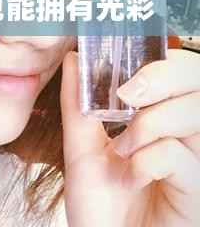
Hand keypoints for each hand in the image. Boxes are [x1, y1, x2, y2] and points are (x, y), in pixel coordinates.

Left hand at [61, 49, 199, 226]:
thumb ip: (78, 102)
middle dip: (163, 77)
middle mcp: (187, 136)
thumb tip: (74, 58)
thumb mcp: (81, 145)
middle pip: (198, 81)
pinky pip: (180, 157)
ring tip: (122, 147)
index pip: (182, 72)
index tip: (124, 70)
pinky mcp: (197, 191)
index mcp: (163, 118)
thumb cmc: (98, 202)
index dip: (162, 62)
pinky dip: (148, 159)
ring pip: (195, 112)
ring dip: (149, 122)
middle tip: (128, 93)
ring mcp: (196, 162)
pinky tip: (133, 175)